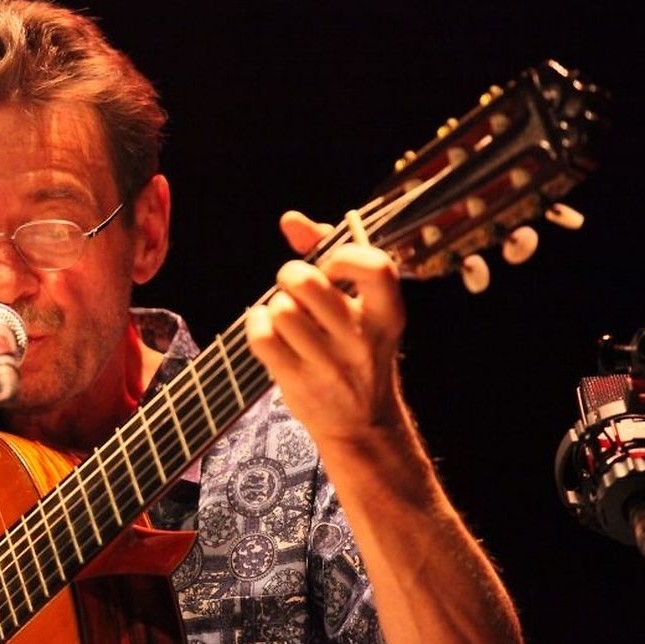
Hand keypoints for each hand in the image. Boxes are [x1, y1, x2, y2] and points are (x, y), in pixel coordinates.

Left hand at [246, 210, 406, 443]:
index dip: (342, 256)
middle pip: (307, 282)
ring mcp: (330, 364)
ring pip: (280, 309)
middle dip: (290, 275)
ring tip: (286, 317)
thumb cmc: (356, 348)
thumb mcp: (361, 304)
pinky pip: (261, 336)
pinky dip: (256, 326)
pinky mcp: (299, 382)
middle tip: (295, 288)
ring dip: (274, 306)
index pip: (374, 265)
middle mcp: (362, 338)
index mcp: (388, 312)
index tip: (331, 268)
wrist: (362, 423)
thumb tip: (290, 220)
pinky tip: (269, 331)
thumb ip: (327, 252)